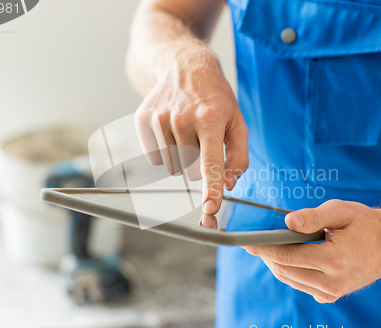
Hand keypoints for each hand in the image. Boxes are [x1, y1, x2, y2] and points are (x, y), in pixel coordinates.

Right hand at [134, 48, 247, 214]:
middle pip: (191, 171)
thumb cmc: (215, 98)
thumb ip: (238, 156)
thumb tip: (228, 184)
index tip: (210, 208)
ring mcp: (159, 119)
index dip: (211, 189)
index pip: (210, 163)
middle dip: (200, 165)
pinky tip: (171, 130)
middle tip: (203, 140)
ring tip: (187, 131)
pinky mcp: (143, 120)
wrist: (183, 66)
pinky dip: (166, 152)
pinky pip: (155, 159)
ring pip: (172, 168)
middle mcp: (181, 119)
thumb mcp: (236, 122)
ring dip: (182, 159)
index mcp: (209, 119)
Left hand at [243, 199, 380, 302]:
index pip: (287, 257)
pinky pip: (301, 285)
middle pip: (285, 270)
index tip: (246, 242)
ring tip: (268, 248)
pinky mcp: (332, 295)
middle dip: (267, 256)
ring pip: (291, 280)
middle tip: (254, 242)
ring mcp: (333, 292)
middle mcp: (332, 282)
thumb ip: (312, 216)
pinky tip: (289, 258)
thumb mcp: (340, 211)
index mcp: (334, 260)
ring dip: (276, 264)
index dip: (263, 249)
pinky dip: (290, 272)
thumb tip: (287, 222)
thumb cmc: (365, 223)